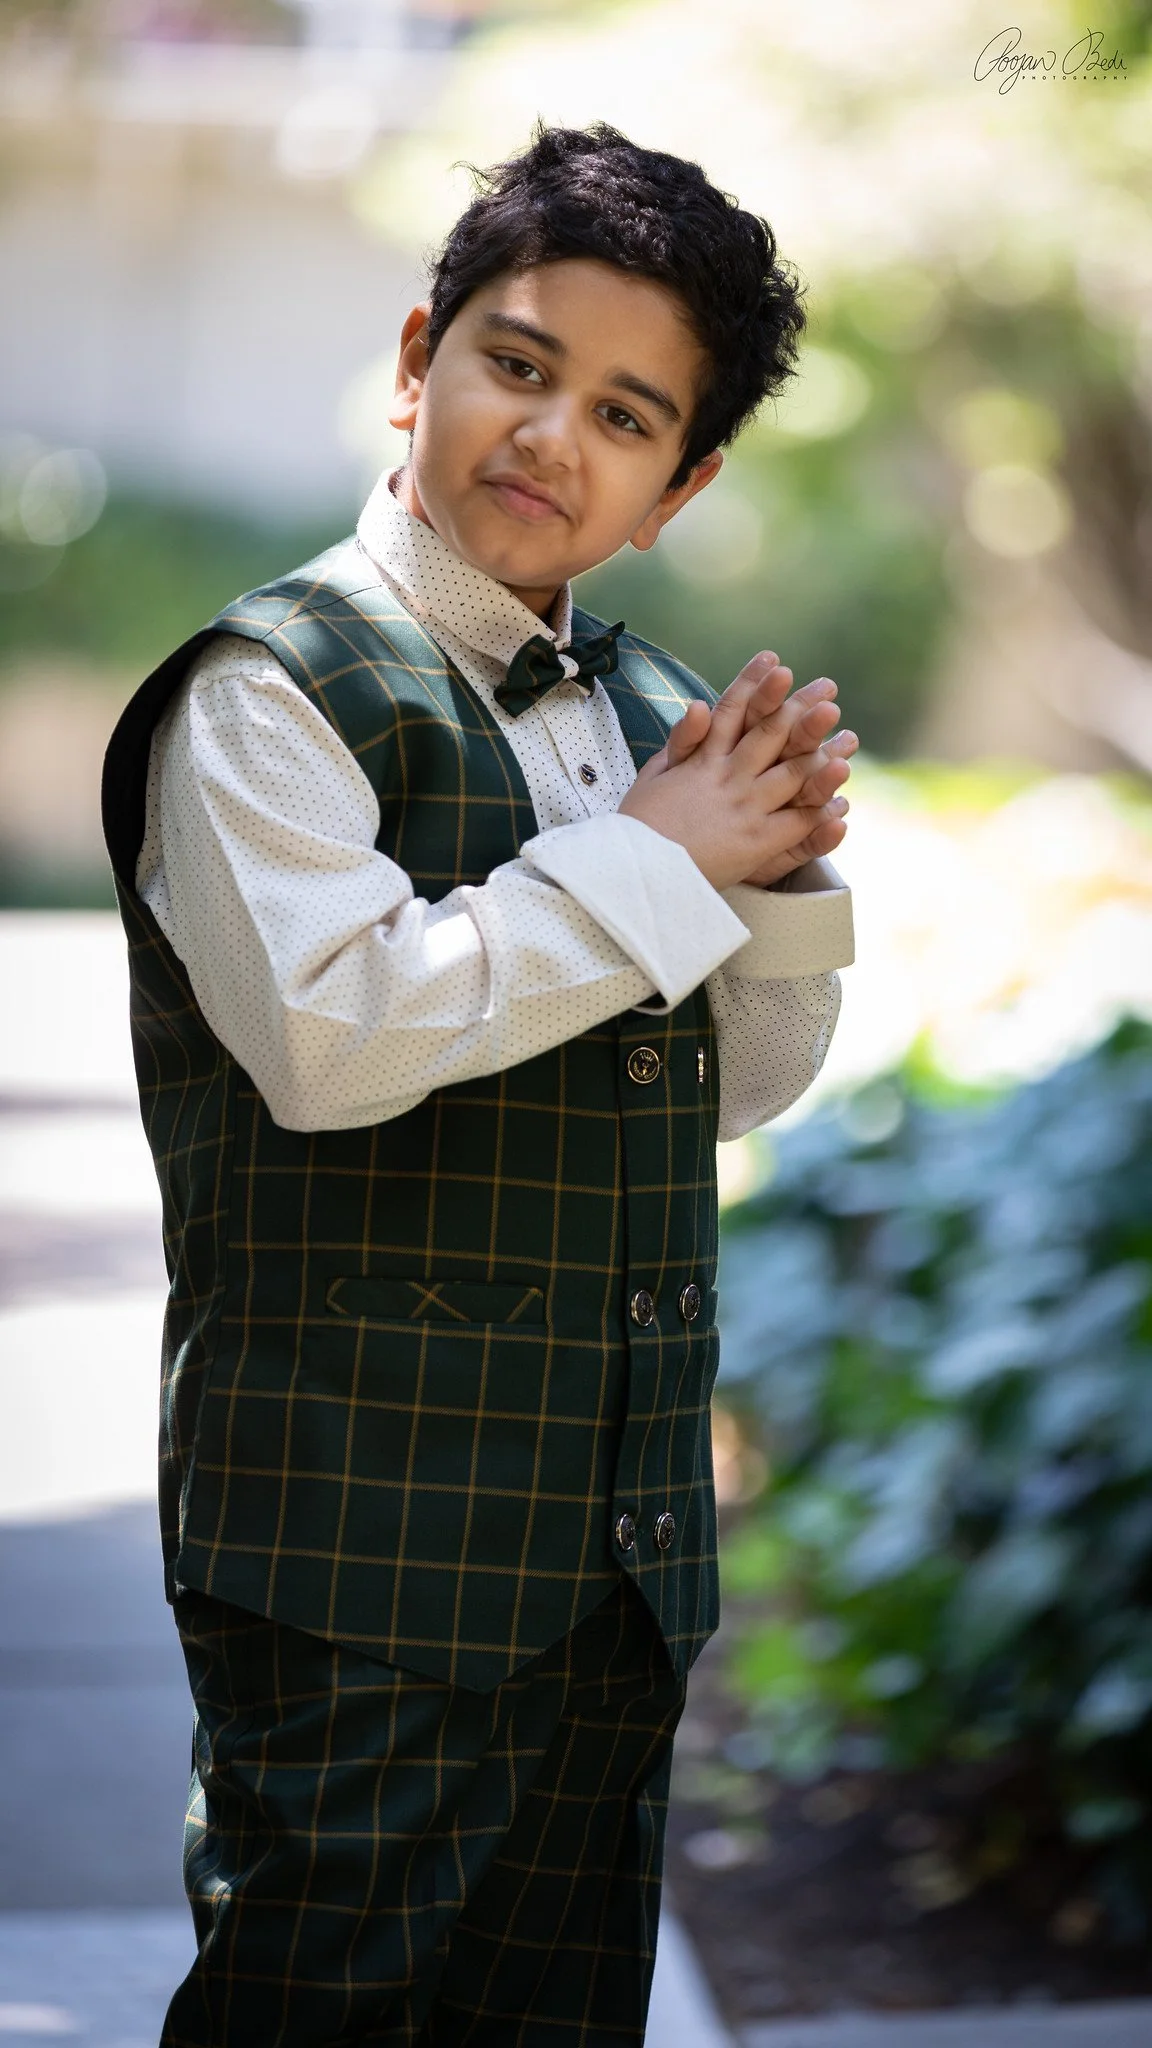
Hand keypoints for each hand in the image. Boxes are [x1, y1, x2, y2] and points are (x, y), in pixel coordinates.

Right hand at [617, 653, 849, 892]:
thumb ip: (682, 741)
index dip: (754, 683)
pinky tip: (841, 801)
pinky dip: (820, 811)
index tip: (774, 661)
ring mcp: (746, 808)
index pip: (731, 711)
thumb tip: (701, 705)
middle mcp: (728, 777)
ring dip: (823, 753)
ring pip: (793, 773)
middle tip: (827, 688)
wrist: (635, 871)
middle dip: (802, 708)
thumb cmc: (639, 827)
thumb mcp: (653, 776)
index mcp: (702, 759)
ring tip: (849, 737)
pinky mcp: (757, 842)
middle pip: (772, 734)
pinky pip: (797, 822)